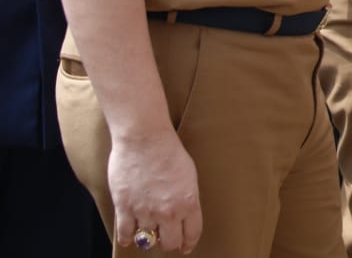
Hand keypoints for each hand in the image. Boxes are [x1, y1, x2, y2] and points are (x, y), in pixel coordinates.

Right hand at [109, 129, 201, 253]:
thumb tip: (184, 212)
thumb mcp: (189, 174)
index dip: (188, 243)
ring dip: (148, 237)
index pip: (192, 233)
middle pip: (170, 242)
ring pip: (147, 240)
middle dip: (169, 242)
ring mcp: (145, 211)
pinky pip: (126, 234)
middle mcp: (168, 211)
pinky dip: (127, 238)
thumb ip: (187, 197)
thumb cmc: (169, 151)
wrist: (145, 139)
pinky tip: (129, 237)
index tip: (185, 247)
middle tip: (166, 238)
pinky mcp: (125, 208)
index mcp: (189, 202)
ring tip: (148, 230)